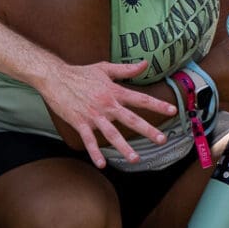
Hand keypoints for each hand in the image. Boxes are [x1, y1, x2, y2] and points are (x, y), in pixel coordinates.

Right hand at [39, 59, 173, 170]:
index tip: (172, 111)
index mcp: (114, 91)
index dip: (157, 104)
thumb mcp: (104, 68)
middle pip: (130, 119)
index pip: (140, 99)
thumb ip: (126, 69)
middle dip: (147, 130)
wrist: (56, 78)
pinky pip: (89, 140)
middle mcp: (107, 104)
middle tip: (162, 139)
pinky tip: (102, 164)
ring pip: (112, 133)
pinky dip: (95, 152)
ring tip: (135, 159)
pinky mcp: (80, 123)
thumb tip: (145, 63)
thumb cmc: (81, 73)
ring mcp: (93, 115)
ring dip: (123, 147)